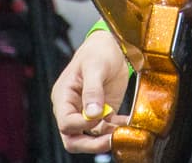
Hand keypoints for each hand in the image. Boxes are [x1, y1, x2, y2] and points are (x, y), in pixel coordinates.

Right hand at [52, 29, 130, 153]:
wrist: (113, 46)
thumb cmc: (98, 51)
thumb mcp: (95, 67)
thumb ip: (93, 90)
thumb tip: (92, 114)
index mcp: (63, 96)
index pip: (66, 123)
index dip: (82, 125)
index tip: (99, 116)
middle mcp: (72, 109)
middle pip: (73, 139)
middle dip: (91, 145)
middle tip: (111, 140)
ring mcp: (87, 113)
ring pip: (91, 139)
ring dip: (107, 138)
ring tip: (124, 130)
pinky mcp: (103, 114)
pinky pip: (107, 130)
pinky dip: (117, 130)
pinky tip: (128, 124)